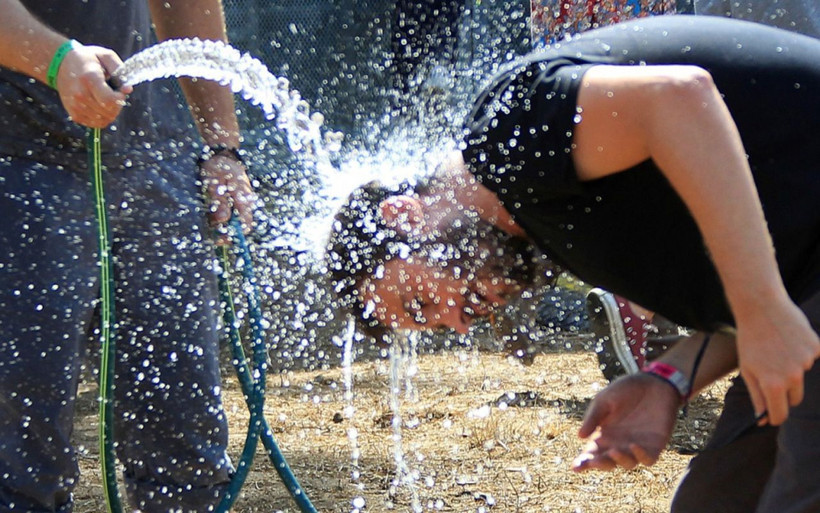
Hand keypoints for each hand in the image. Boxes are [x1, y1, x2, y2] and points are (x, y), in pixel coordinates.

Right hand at [55, 44, 131, 127]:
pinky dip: (102, 117)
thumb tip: (128, 89)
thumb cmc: (87, 59)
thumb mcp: (105, 56)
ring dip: (110, 112)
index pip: (109, 100)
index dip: (120, 99)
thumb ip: (119, 70)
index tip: (120, 92)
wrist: (61, 63)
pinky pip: (96, 124)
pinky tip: (99, 105)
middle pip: (109, 112)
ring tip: (105, 99)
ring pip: (104, 120)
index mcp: (89, 78)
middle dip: (117, 106)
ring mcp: (75, 106)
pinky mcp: (74, 114)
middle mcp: (80, 94)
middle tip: (113, 94)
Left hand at [200, 154, 255, 242]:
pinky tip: (211, 213)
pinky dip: (220, 217)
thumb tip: (223, 220)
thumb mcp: (215, 183)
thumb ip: (220, 201)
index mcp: (244, 199)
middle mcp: (246, 203)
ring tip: (208, 219)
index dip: (233, 236)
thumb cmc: (218, 166)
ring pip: (234, 222)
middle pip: (240, 227)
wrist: (221, 154)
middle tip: (209, 231)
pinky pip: (231, 214)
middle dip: (225, 232)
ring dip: (221, 224)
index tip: (218, 238)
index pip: (245, 226)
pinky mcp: (236, 201)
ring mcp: (242, 202)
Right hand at [572, 373, 679, 471]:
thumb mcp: (604, 400)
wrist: (653, 382)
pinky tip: (634, 445)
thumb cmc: (625, 389)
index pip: (591, 453)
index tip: (575, 467)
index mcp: (604, 435)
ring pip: (628, 463)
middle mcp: (619, 444)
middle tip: (594, 460)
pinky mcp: (655, 445)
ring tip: (613, 451)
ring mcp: (637, 446)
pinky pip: (648, 459)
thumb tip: (580, 436)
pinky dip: (641, 456)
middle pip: (608, 462)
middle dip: (600, 464)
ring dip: (620, 460)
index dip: (583, 462)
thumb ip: (593, 418)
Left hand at [735, 298, 819, 425]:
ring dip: (792, 368)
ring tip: (776, 349)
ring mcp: (807, 362)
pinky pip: (810, 357)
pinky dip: (801, 352)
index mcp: (773, 384)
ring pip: (801, 375)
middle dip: (783, 393)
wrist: (761, 307)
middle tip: (770, 374)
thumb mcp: (747, 369)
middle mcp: (793, 376)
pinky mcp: (816, 348)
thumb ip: (757, 396)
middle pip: (794, 398)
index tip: (771, 415)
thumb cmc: (750, 339)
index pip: (780, 414)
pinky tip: (789, 339)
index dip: (775, 416)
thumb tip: (762, 418)